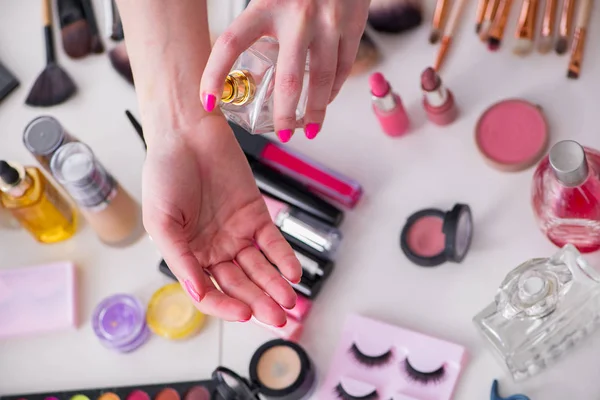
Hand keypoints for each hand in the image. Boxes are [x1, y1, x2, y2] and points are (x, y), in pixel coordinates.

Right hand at [142, 115, 301, 325]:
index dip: (225, 307)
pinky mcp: (255, 214)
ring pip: (259, 268)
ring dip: (274, 286)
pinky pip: (272, 241)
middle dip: (258, 303)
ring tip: (289, 303)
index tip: (244, 313)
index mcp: (188, 255)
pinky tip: (292, 273)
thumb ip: (180, 259)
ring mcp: (236, 233)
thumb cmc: (164, 174)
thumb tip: (198, 292)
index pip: (209, 292)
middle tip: (277, 318)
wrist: (187, 133)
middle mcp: (214, 248)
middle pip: (239, 284)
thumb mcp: (162, 221)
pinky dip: (283, 258)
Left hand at [200, 0, 369, 141]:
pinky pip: (343, 68)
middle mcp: (298, 17)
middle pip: (289, 80)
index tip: (208, 101)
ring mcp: (329, 23)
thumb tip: (244, 67)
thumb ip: (256, 24)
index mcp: (266, 6)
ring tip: (309, 129)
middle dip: (285, 115)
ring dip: (316, 112)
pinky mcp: (352, 26)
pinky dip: (334, 90)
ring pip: (323, 81)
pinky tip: (325, 102)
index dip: (214, 75)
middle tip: (281, 135)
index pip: (230, 43)